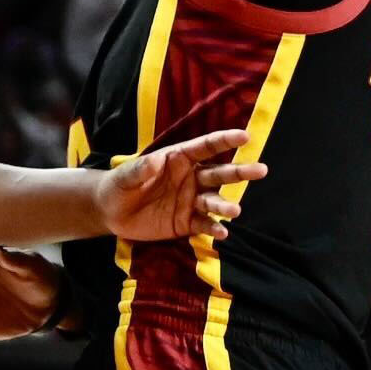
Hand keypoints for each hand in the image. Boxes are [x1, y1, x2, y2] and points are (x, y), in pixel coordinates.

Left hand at [95, 129, 266, 247]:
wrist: (110, 212)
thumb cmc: (119, 185)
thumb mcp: (125, 176)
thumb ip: (139, 169)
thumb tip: (154, 161)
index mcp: (178, 159)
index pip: (205, 147)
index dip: (225, 140)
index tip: (246, 136)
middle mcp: (190, 178)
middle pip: (219, 173)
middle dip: (240, 172)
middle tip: (260, 170)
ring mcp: (191, 201)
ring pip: (214, 201)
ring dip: (225, 205)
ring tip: (235, 211)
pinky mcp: (186, 223)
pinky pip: (204, 224)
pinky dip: (214, 228)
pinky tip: (222, 233)